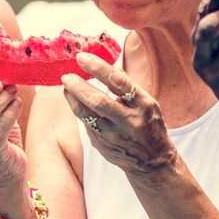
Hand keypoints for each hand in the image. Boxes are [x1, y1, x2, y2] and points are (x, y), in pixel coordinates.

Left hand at [62, 53, 177, 180]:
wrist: (152, 160)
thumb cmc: (148, 124)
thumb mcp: (145, 102)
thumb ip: (125, 86)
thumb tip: (101, 64)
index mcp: (143, 104)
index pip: (118, 82)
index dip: (98, 68)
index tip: (82, 58)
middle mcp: (129, 120)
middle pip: (99, 102)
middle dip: (79, 87)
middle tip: (66, 76)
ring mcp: (114, 135)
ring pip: (87, 115)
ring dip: (73, 99)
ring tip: (66, 87)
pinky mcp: (102, 145)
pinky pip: (86, 125)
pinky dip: (80, 111)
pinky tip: (76, 102)